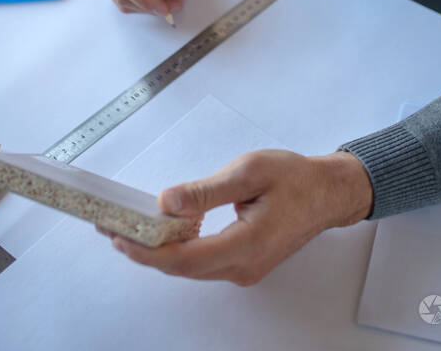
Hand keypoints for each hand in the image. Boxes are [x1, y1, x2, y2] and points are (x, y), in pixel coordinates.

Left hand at [102, 149, 372, 285]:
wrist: (328, 193)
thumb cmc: (295, 178)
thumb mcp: (250, 171)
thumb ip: (207, 190)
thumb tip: (168, 201)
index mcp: (247, 244)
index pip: (185, 259)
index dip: (147, 252)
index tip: (119, 239)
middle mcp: (243, 266)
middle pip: (182, 267)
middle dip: (144, 250)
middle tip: (112, 229)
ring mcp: (244, 269)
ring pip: (190, 267)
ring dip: (159, 250)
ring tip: (130, 228)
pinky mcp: (243, 263)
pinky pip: (202, 262)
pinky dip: (179, 248)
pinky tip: (166, 230)